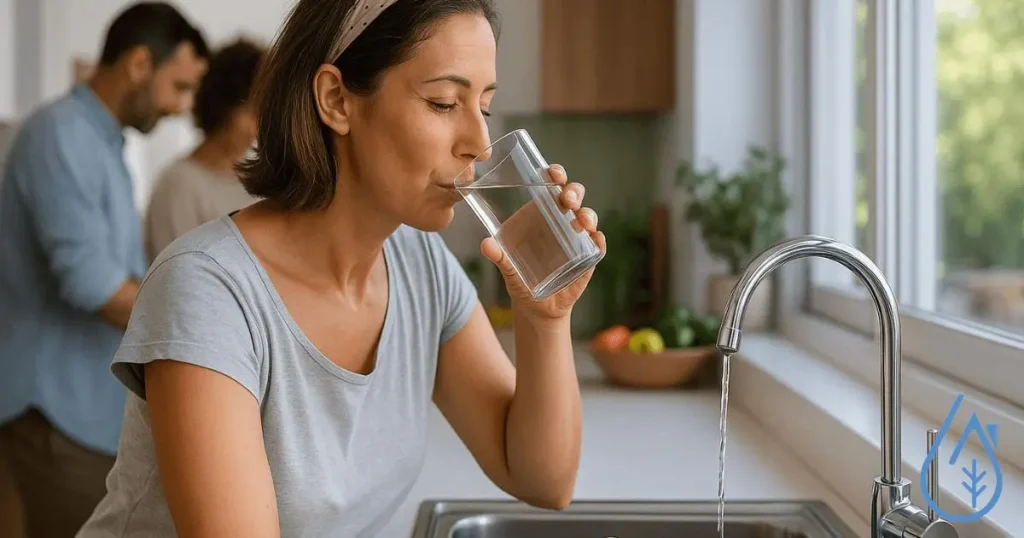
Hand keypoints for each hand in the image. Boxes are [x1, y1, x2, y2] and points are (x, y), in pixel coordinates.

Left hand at [480, 164, 605, 321]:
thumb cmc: (520, 278)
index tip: (553, 173)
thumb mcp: (507, 267)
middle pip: (574, 196)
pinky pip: (598, 244)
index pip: (552, 186)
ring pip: (588, 217)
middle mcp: (562, 220)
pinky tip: (596, 239)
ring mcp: (577, 237)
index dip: (556, 174)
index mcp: (541, 213)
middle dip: (574, 192)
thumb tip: (485, 244)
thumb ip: (498, 256)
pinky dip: (598, 240)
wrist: (537, 306)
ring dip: (588, 215)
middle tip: (567, 201)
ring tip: (582, 222)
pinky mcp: (588, 256)